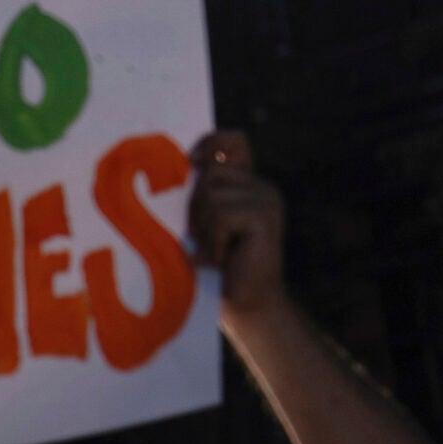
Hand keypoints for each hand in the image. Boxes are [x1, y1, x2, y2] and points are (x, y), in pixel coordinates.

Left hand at [187, 130, 286, 319]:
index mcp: (246, 184)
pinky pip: (221, 216)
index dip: (210, 142)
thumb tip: (175, 166)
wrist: (245, 302)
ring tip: (216, 252)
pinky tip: (223, 259)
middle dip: (196, 208)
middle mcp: (260, 186)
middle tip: (204, 239)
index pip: (233, 140)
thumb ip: (198, 196)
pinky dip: (213, 242)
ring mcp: (267, 199)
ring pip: (212, 196)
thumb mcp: (202, 224)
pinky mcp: (265, 217)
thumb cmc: (215, 266)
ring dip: (203, 230)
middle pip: (211, 174)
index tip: (190, 160)